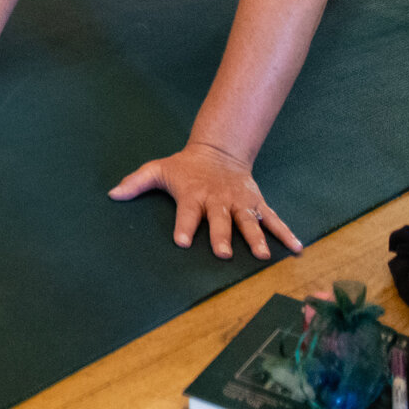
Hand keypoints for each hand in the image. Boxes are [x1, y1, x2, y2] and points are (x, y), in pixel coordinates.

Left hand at [109, 142, 303, 258]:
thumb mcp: (157, 170)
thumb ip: (135, 183)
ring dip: (256, 238)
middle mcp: (218, 201)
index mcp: (193, 195)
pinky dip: (285, 232)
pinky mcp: (256, 203)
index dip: (183, 226)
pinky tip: (297, 248)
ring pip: (248, 222)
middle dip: (221, 236)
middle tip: (223, 253)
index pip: (187, 212)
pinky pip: (273, 219)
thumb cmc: (184, 167)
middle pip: (220, 220)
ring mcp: (239, 203)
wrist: (218, 152)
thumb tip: (111, 194)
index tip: (180, 241)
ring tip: (262, 256)